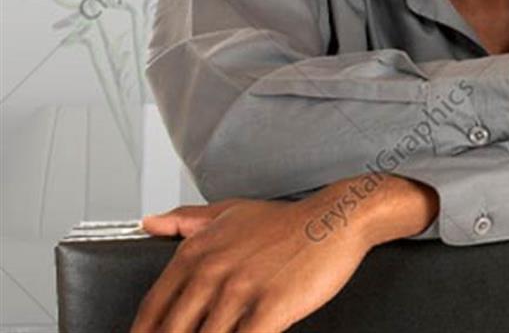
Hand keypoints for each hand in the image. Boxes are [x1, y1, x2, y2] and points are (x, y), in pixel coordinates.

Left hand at [132, 175, 436, 332]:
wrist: (336, 219)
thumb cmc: (287, 222)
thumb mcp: (231, 212)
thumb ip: (186, 220)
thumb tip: (149, 223)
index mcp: (195, 253)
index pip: (152, 309)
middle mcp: (211, 272)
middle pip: (172, 332)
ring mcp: (239, 291)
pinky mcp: (270, 308)